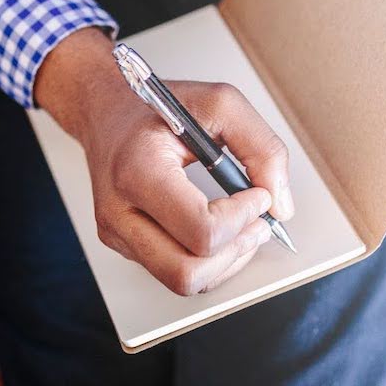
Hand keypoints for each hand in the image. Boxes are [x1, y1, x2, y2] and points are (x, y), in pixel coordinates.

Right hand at [36, 27, 292, 295]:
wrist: (105, 113)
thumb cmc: (156, 108)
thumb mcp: (219, 103)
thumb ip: (261, 147)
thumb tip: (281, 203)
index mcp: (137, 172)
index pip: (201, 230)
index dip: (242, 219)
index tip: (258, 194)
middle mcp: (120, 211)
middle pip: (188, 273)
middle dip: (235, 251)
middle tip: (257, 222)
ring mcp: (117, 234)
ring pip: (184, 282)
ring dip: (226, 261)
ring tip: (244, 227)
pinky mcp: (123, 244)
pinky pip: (175, 273)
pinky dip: (209, 260)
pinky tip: (221, 231)